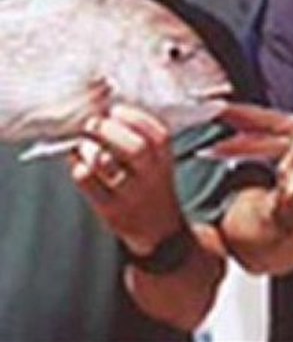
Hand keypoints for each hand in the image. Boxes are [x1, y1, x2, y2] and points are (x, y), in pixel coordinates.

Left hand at [70, 104, 185, 255]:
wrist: (160, 231)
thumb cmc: (153, 186)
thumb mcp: (160, 162)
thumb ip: (142, 138)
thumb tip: (104, 111)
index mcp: (166, 159)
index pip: (158, 133)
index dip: (134, 117)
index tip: (115, 109)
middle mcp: (153, 176)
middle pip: (135, 148)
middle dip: (109, 130)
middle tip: (92, 123)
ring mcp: (132, 195)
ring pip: (108, 165)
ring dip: (89, 149)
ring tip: (83, 144)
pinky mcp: (112, 212)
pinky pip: (89, 185)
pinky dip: (79, 169)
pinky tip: (78, 163)